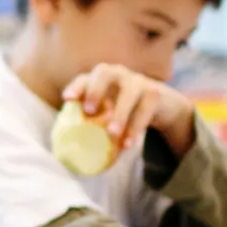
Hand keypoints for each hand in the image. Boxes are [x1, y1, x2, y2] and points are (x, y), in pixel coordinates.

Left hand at [62, 63, 195, 155]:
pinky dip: (136, 127)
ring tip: (112, 134)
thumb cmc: (122, 110)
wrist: (158, 105)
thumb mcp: (107, 113)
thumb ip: (91, 124)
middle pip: (104, 72)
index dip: (76, 87)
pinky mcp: (154, 93)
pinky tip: (127, 143)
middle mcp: (117, 74)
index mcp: (100, 80)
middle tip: (90, 110)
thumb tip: (69, 153)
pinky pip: (145, 109)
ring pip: (129, 93)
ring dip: (120, 114)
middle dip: (95, 90)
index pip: (84, 78)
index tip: (67, 99)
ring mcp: (137, 81)